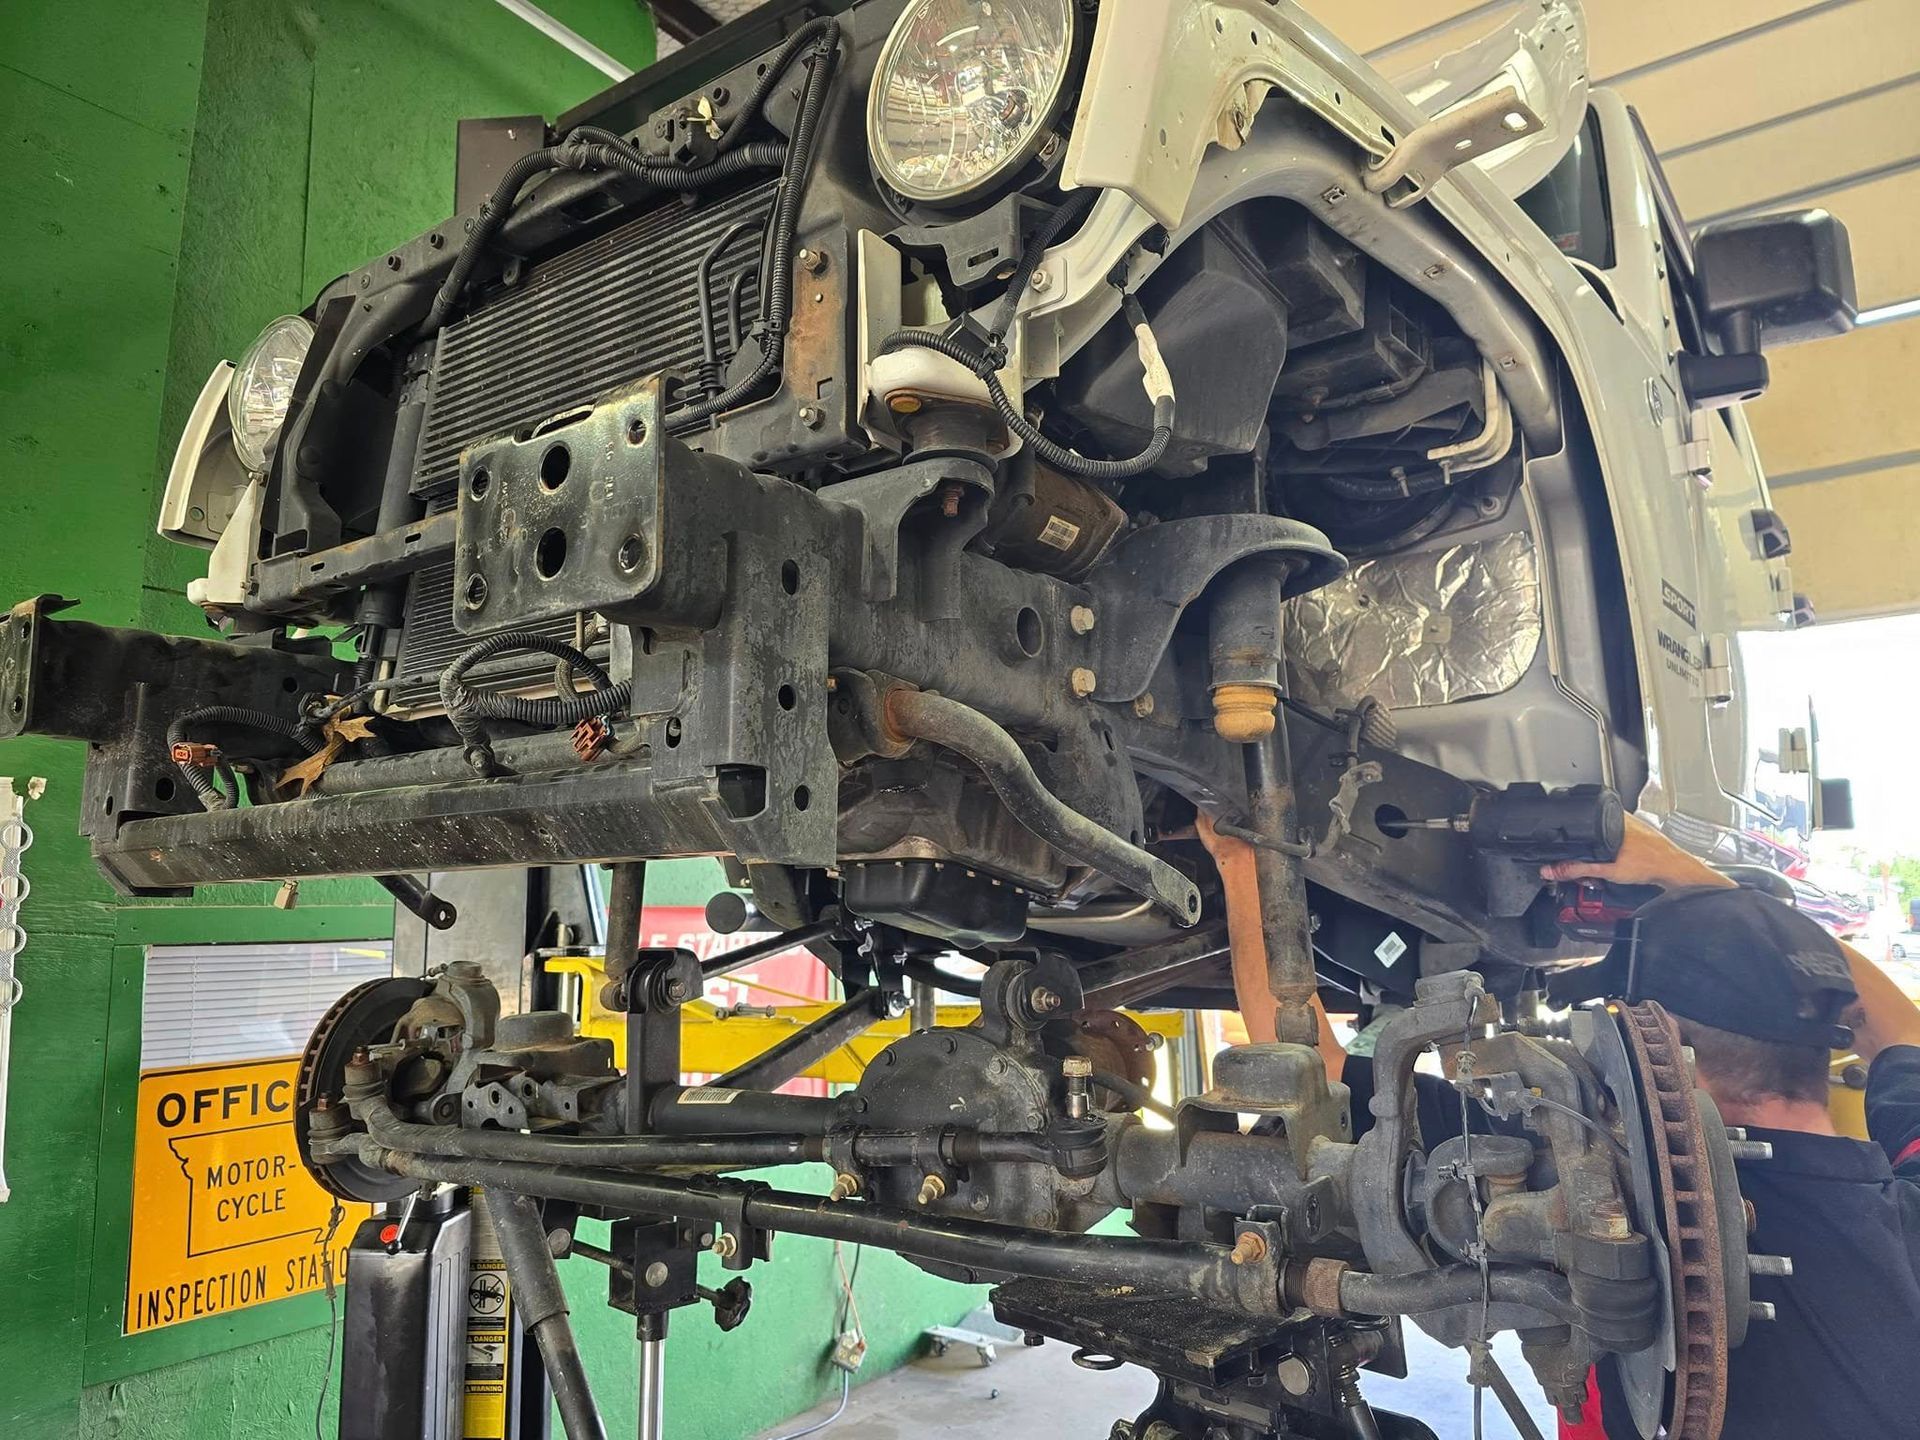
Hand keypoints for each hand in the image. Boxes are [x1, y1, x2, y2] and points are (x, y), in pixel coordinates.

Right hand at [1538, 814, 1734, 890]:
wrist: (1675, 871)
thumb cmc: (1649, 865)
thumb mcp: (1606, 869)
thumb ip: (1575, 869)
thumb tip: (1551, 869)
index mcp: (1612, 817)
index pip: (1581, 819)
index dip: (1571, 838)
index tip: (1568, 853)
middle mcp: (1622, 817)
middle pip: (1591, 831)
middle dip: (1586, 853)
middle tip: (1591, 871)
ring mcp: (1632, 824)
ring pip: (1604, 838)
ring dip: (1600, 855)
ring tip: (1607, 869)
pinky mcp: (1639, 834)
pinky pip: (1617, 842)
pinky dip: (1613, 855)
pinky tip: (1620, 865)